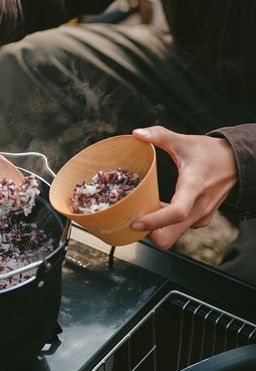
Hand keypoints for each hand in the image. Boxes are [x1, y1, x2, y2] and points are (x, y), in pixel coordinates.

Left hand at [131, 126, 237, 248]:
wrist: (238, 162)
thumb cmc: (211, 153)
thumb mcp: (185, 142)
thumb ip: (160, 135)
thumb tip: (136, 133)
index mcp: (194, 187)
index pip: (176, 213)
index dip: (154, 222)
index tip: (136, 222)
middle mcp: (199, 208)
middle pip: (169, 236)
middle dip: (148, 233)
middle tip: (132, 219)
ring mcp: (201, 217)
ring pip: (172, 236)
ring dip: (155, 229)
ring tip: (141, 211)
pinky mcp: (200, 220)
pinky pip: (178, 230)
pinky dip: (164, 225)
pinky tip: (156, 209)